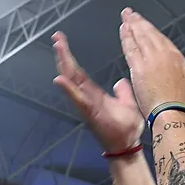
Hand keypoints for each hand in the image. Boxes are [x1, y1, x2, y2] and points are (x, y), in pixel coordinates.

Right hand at [52, 31, 143, 153]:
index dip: (70, 57)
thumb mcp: (127, 103)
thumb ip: (123, 92)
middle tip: (56, 37)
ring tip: (58, 49)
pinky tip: (59, 79)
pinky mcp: (90, 114)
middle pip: (72, 73)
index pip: (79, 72)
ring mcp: (87, 106)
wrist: (128, 147)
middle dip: (63, 55)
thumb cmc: (126, 129)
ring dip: (64, 65)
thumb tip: (121, 82)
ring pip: (72, 83)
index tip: (62, 41)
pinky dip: (68, 90)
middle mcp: (87, 98)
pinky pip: (78, 99)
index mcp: (94, 95)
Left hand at [120, 8, 184, 118]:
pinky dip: (126, 37)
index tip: (146, 27)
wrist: (174, 115)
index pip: (162, 41)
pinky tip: (122, 29)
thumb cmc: (184, 110)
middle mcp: (165, 55)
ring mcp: (151, 59)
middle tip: (131, 15)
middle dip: (140, 23)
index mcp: (178, 60)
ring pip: (140, 37)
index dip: (152, 32)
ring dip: (131, 25)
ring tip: (126, 17)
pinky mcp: (139, 68)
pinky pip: (130, 47)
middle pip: (150, 34)